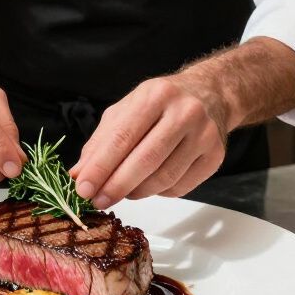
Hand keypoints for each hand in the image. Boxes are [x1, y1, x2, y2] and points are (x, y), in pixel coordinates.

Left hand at [70, 75, 228, 207]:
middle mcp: (184, 112)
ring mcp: (204, 135)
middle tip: (97, 201)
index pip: (122, 137)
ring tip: (122, 191)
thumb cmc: (160, 103)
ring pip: (164, 178)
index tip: (83, 188)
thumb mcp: (126, 110)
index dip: (100, 167)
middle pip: (145, 160)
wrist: (209, 93)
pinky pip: (180, 187)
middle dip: (116, 185)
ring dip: (136, 192)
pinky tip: (149, 184)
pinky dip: (158, 192)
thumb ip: (101, 141)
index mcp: (155, 95)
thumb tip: (78, 174)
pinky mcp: (215, 156)